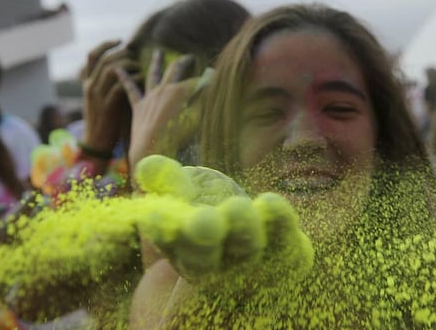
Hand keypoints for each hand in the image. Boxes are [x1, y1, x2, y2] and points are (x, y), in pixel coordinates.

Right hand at [81, 40, 139, 154]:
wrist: (96, 143)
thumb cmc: (105, 120)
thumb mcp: (101, 98)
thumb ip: (108, 83)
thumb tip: (126, 67)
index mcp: (87, 83)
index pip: (92, 55)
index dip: (106, 44)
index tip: (120, 40)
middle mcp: (90, 87)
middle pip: (105, 59)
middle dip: (123, 54)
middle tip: (136, 57)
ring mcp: (98, 96)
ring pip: (111, 69)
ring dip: (128, 65)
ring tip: (139, 68)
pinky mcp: (107, 107)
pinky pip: (119, 86)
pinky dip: (132, 80)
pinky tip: (141, 80)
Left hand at [116, 49, 203, 172]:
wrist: (151, 150)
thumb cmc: (176, 138)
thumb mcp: (196, 120)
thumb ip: (203, 103)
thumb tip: (210, 89)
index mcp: (180, 91)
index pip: (197, 82)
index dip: (207, 80)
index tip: (215, 77)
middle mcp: (164, 89)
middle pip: (175, 69)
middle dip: (184, 61)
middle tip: (189, 56)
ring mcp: (150, 97)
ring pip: (153, 74)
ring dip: (156, 62)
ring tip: (157, 52)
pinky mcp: (138, 107)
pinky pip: (130, 89)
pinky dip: (124, 78)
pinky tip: (117, 69)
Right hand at [137, 191, 313, 292]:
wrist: (257, 242)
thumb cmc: (211, 212)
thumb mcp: (187, 193)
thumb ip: (169, 181)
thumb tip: (148, 166)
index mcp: (182, 251)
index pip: (168, 243)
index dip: (162, 231)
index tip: (156, 214)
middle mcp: (214, 269)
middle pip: (203, 261)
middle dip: (202, 240)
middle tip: (205, 222)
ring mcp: (252, 269)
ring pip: (244, 253)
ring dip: (241, 231)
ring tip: (237, 207)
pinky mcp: (288, 259)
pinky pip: (285, 246)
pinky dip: (278, 225)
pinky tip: (271, 203)